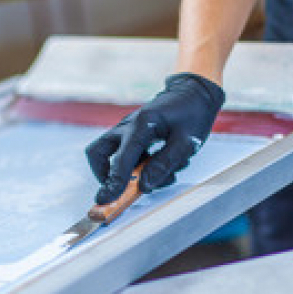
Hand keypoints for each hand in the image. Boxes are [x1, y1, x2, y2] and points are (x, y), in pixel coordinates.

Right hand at [86, 73, 224, 204]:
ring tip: (155, 176)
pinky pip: (125, 153)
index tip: (107, 200)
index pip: (122, 159)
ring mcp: (127, 129)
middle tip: (118, 191)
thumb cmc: (193, 114)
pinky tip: (159, 166)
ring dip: (125, 172)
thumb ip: (164, 165)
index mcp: (142, 124)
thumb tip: (144, 186)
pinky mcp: (132, 133)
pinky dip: (137, 166)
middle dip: (104, 176)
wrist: (194, 93)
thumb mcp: (186, 143)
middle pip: (98, 152)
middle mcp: (128, 126)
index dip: (114, 182)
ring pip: (108, 154)